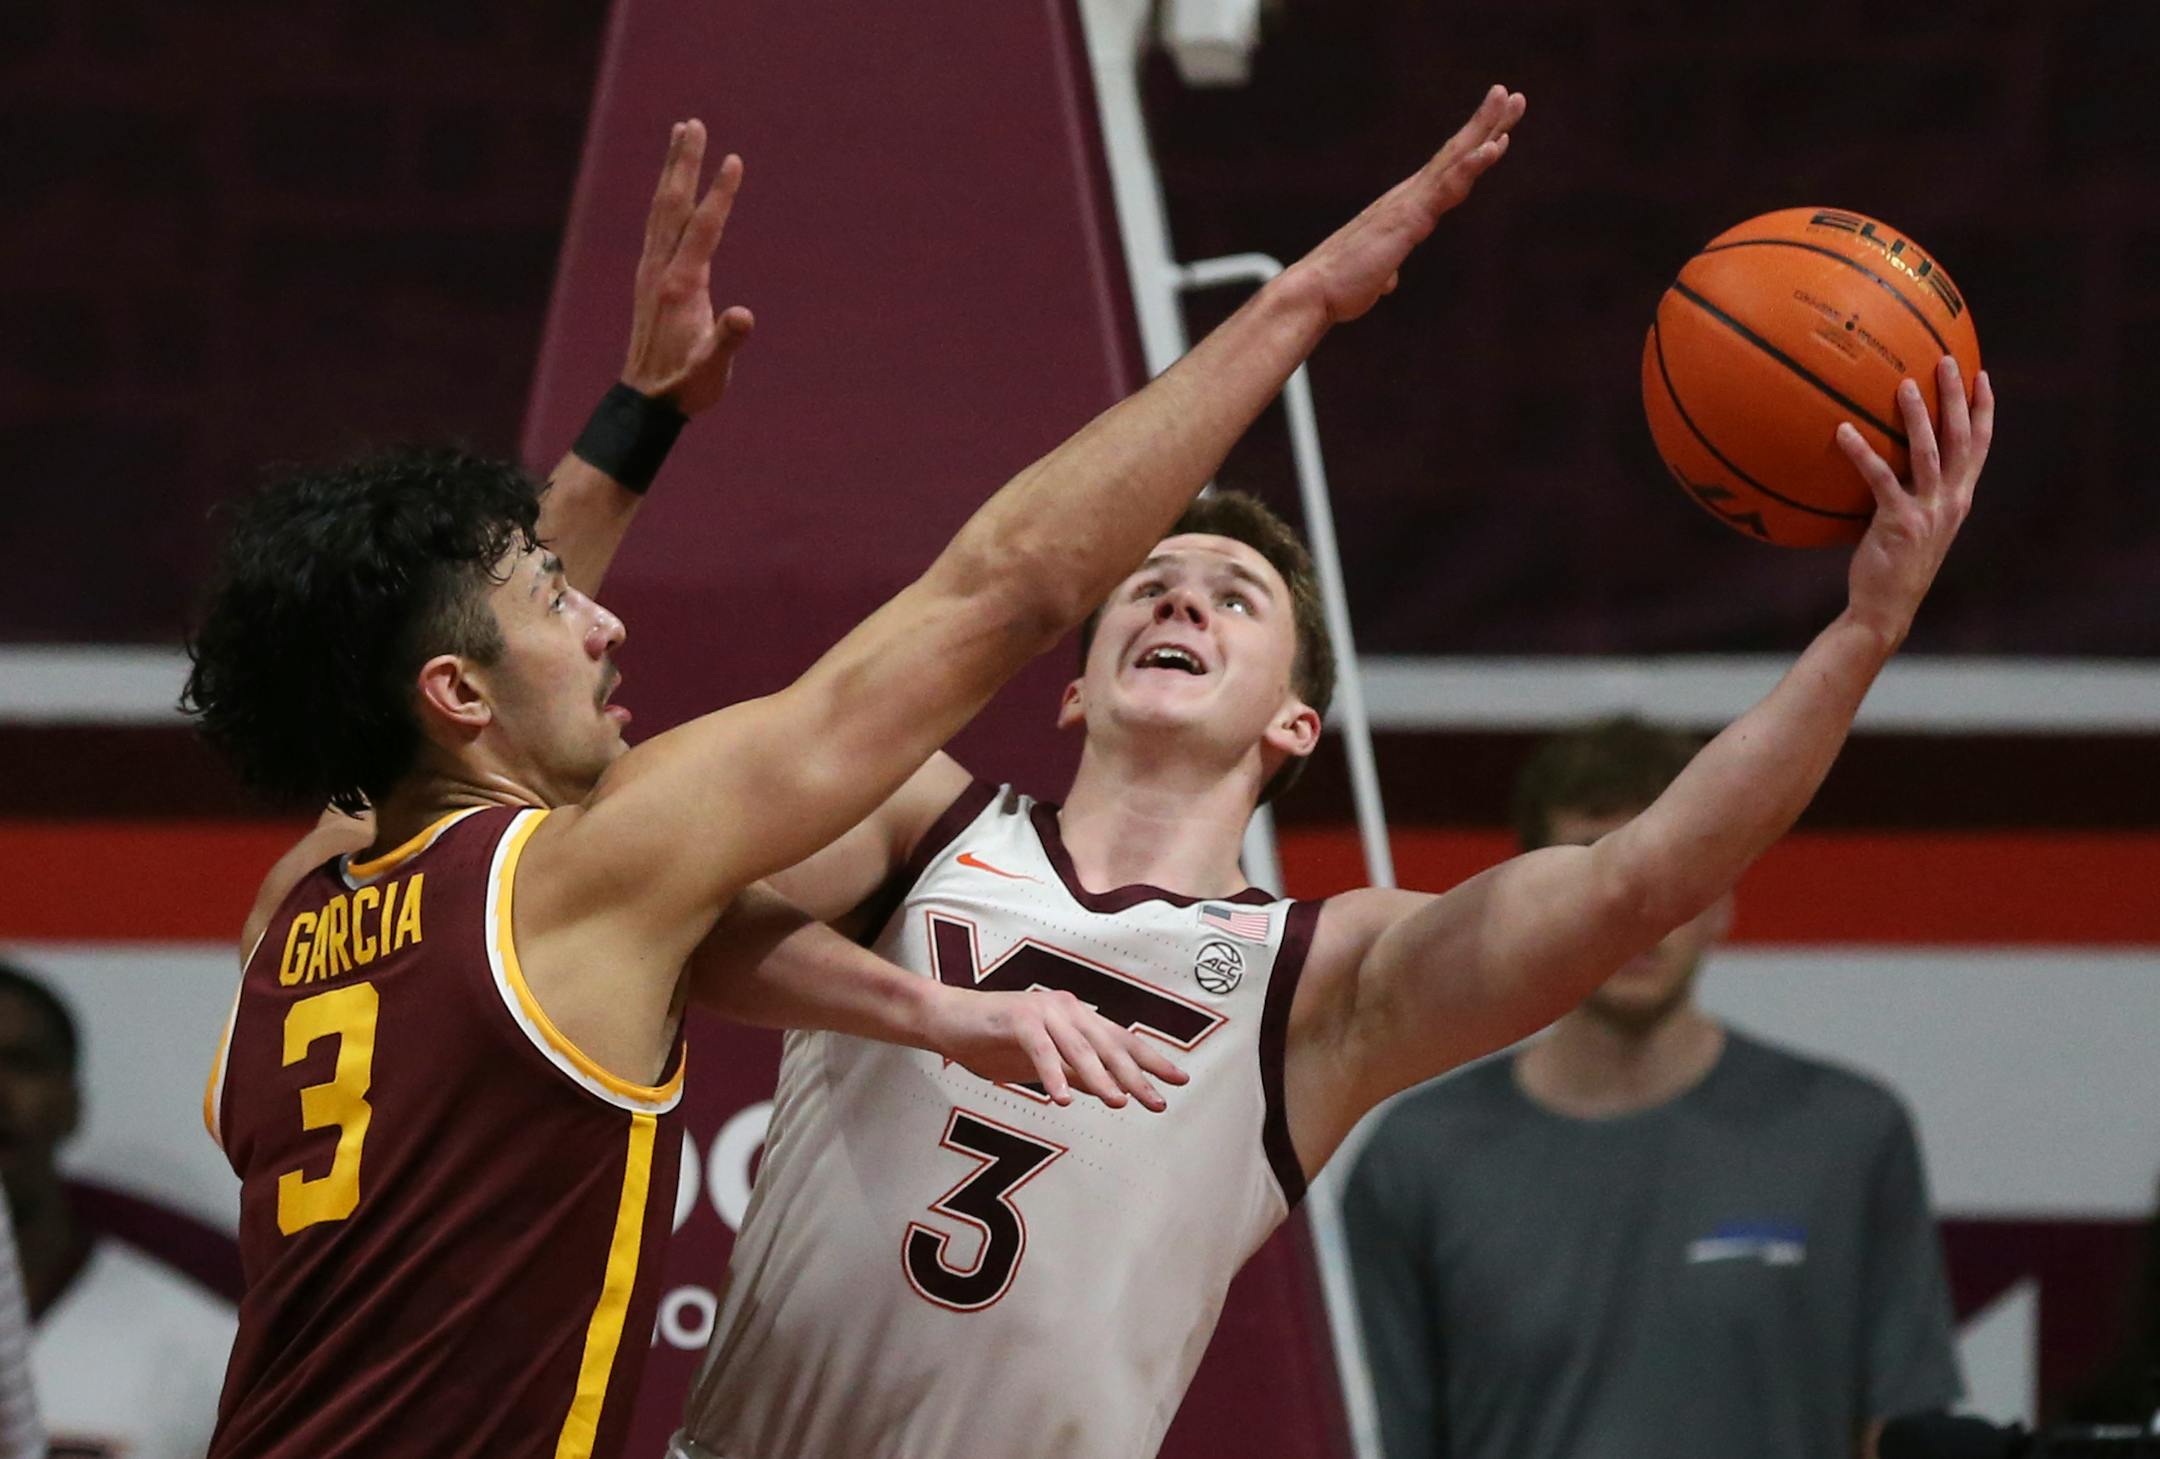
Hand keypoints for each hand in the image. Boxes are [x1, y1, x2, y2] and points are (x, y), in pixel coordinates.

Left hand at [621, 119, 754, 414]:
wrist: (647, 402)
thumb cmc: (686, 387)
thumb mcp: (712, 371)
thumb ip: (727, 342)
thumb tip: (744, 316)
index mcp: (681, 285)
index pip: (704, 228)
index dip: (720, 194)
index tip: (733, 159)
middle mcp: (661, 270)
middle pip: (672, 204)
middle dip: (683, 162)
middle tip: (692, 122)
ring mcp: (651, 272)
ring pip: (661, 209)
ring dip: (671, 170)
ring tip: (680, 136)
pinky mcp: (649, 279)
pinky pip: (658, 225)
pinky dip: (667, 197)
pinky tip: (672, 188)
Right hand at [919, 985, 1189, 1111]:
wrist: (949, 1020)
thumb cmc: (996, 1042)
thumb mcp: (1045, 1064)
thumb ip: (1078, 1073)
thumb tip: (1112, 1090)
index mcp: (1077, 1017)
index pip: (1121, 1041)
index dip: (1150, 1060)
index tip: (1178, 1080)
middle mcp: (1066, 1008)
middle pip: (1108, 1045)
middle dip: (1135, 1074)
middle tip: (1156, 1101)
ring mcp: (1042, 1010)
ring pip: (1079, 1047)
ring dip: (1099, 1077)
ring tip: (1118, 1102)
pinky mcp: (1017, 1018)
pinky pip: (1041, 1050)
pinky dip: (1052, 1074)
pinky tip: (1061, 1099)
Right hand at [1281, 83, 1524, 324]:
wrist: (1313, 292)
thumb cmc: (1340, 286)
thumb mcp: (1373, 276)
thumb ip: (1384, 272)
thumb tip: (1386, 281)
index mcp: (1404, 209)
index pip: (1446, 173)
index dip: (1472, 149)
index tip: (1499, 131)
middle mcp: (1408, 197)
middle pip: (1455, 154)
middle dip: (1485, 123)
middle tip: (1511, 95)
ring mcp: (1410, 203)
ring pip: (1455, 159)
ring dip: (1484, 128)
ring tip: (1509, 99)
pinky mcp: (1410, 218)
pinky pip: (1447, 187)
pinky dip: (1471, 164)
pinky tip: (1494, 146)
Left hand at [1835, 356, 1995, 647]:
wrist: (1887, 609)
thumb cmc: (1894, 566)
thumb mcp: (1915, 524)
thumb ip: (1914, 493)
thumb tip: (1891, 461)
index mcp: (1959, 499)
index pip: (1979, 446)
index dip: (1984, 410)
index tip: (1982, 376)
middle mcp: (1951, 501)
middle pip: (1960, 438)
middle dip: (1956, 397)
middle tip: (1947, 359)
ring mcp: (1928, 512)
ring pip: (1928, 452)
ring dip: (1917, 415)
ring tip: (1903, 383)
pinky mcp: (1899, 523)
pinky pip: (1881, 479)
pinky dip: (1862, 452)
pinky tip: (1843, 431)